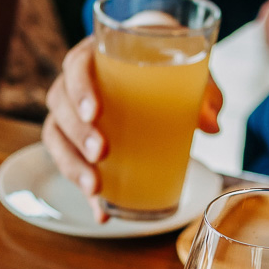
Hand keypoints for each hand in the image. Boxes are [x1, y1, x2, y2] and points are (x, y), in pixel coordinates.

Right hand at [41, 34, 222, 222]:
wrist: (159, 64)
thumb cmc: (167, 61)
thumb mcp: (187, 65)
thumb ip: (202, 90)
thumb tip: (210, 124)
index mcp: (98, 55)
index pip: (77, 66)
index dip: (81, 89)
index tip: (97, 113)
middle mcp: (76, 83)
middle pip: (61, 105)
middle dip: (77, 133)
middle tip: (101, 152)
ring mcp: (74, 114)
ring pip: (58, 138)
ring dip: (72, 165)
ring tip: (94, 188)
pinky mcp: (81, 143)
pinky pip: (74, 166)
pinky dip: (86, 193)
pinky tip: (102, 213)